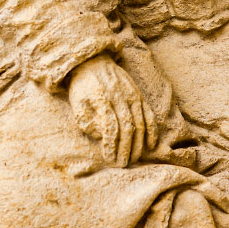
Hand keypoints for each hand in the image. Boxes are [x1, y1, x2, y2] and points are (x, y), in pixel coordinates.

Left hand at [67, 53, 157, 167]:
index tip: (110, 160)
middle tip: (123, 164)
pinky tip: (150, 145)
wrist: (93, 62)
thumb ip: (85, 120)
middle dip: (126, 149)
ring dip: (138, 144)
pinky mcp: (139, 95)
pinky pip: (149, 115)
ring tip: (134, 159)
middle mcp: (119, 97)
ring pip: (140, 124)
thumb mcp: (77, 101)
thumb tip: (101, 137)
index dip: (111, 146)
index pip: (110, 127)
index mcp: (101, 98)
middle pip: (127, 128)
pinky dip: (152, 131)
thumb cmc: (83, 86)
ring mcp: (132, 95)